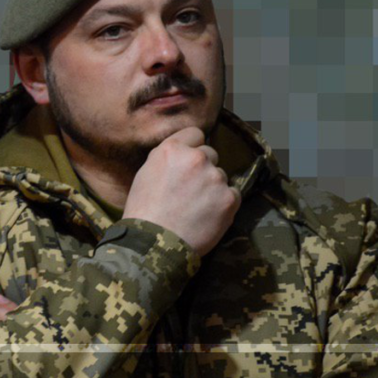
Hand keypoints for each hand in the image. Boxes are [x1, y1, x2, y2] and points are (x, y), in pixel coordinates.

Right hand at [122, 126, 241, 256]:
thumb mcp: (146, 173)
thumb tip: (184, 151)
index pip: (195, 134)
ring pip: (221, 176)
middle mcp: (197, 158)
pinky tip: (208, 216)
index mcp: (173, 149)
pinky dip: (223, 204)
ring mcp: (215, 178)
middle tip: (190, 190)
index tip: (188, 163)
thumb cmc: (144, 212)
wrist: (155, 244)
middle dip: (203, 168)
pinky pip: (233, 194)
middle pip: (210, 154)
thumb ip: (168, 157)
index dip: (192, 148)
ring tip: (196, 208)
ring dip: (213, 188)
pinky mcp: (229, 198)